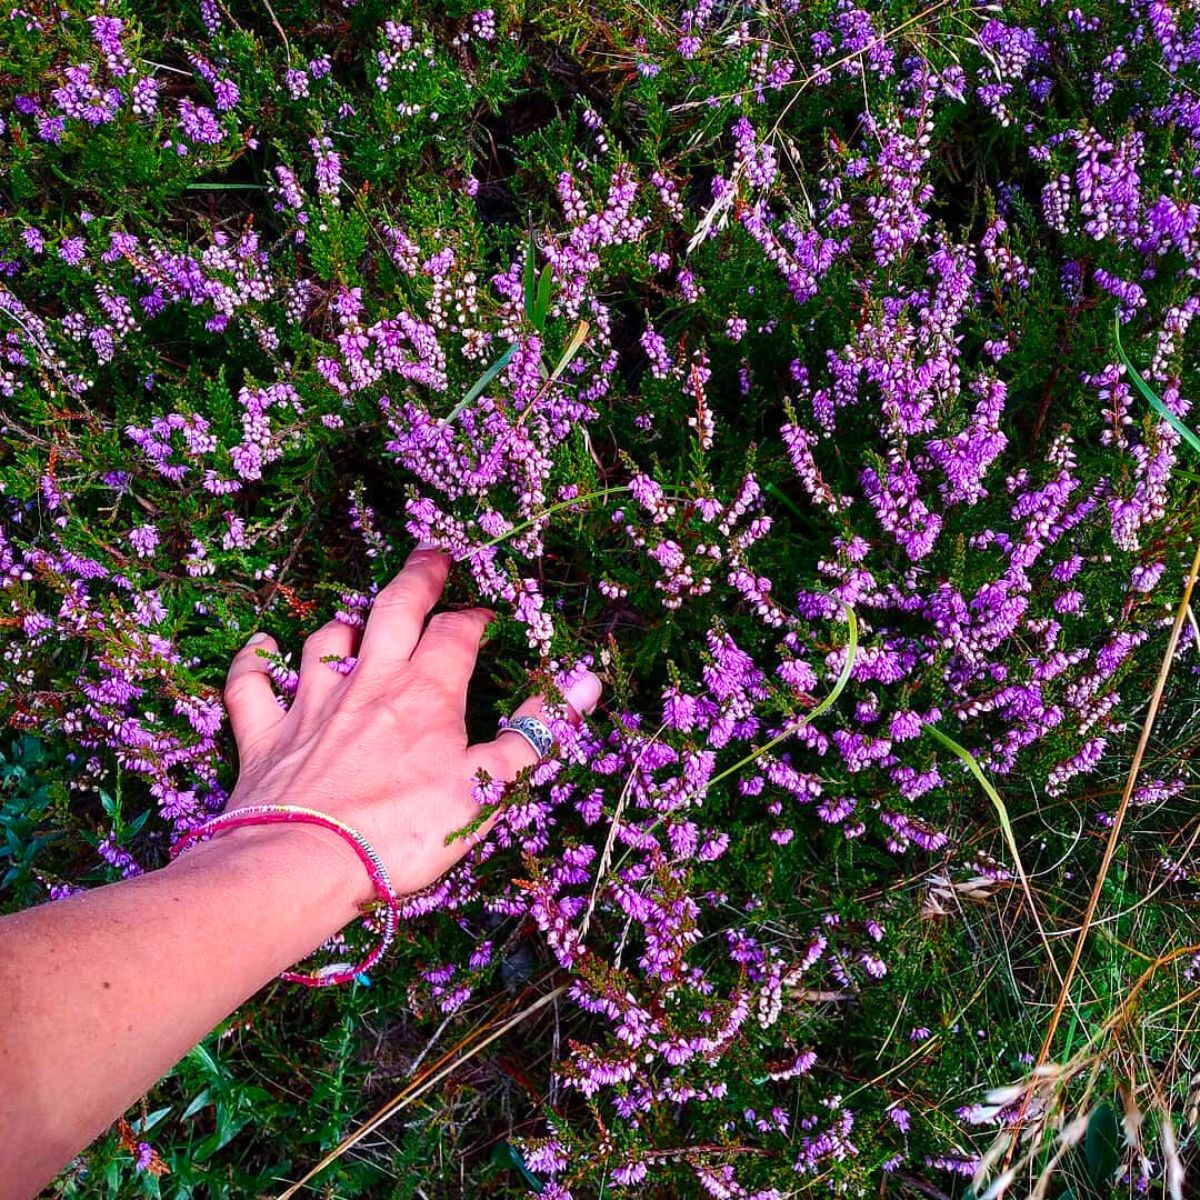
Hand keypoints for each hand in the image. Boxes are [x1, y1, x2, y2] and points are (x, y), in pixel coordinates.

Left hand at [216, 545, 601, 902]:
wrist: (303, 865)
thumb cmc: (403, 832)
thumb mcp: (487, 787)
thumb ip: (535, 733)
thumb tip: (587, 684)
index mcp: (426, 693)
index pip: (456, 634)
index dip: (475, 619)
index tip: (487, 617)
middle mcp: (369, 682)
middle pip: (393, 609)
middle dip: (417, 579)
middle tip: (431, 555)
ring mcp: (312, 704)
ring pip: (325, 641)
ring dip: (343, 625)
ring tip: (354, 618)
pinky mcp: (266, 735)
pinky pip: (253, 685)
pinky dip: (255, 663)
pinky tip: (259, 648)